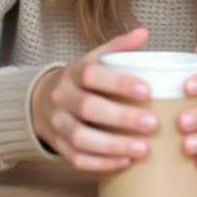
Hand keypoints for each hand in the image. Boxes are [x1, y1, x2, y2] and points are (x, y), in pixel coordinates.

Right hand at [30, 27, 157, 170]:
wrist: (44, 100)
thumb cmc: (82, 80)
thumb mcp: (95, 59)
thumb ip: (119, 48)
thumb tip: (144, 32)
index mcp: (75, 73)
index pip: (93, 75)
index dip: (119, 83)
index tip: (147, 90)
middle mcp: (63, 97)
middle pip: (88, 108)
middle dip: (121, 118)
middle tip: (153, 124)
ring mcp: (59, 123)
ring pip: (81, 138)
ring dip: (113, 145)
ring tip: (143, 149)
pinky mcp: (59, 145)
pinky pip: (77, 158)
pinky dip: (101, 163)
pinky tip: (125, 163)